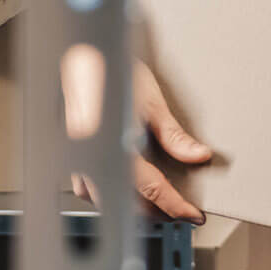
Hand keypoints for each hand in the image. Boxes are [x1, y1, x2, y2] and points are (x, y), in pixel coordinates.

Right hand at [63, 49, 211, 222]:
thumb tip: (197, 155)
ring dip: (134, 204)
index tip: (191, 214)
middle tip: (181, 209)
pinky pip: (91, 186)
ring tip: (159, 200)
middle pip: (128, 201)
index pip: (150, 188)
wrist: (81, 55)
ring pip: (108, 197)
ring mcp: (78, 159)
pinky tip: (125, 185)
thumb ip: (174, 135)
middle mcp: (92, 158)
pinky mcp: (73, 154)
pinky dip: (113, 191)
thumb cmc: (110, 71)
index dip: (174, 205)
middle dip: (157, 210)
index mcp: (113, 146)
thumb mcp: (150, 101)